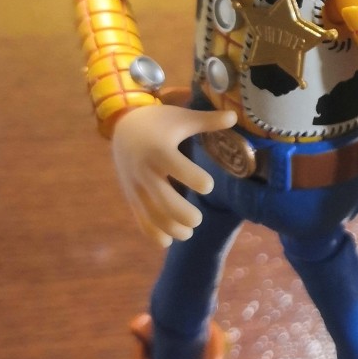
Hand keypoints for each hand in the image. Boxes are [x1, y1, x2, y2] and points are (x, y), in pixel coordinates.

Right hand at [110, 104, 236, 247]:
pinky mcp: (131, 194)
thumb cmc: (159, 122)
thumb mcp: (182, 118)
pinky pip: (139, 218)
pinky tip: (167, 241)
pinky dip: (152, 233)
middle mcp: (146, 170)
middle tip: (198, 219)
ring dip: (170, 229)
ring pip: (151, 214)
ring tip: (188, 233)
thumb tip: (235, 116)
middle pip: (163, 200)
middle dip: (183, 215)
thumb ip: (208, 121)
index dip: (196, 179)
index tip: (208, 186)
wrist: (122, 127)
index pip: (178, 168)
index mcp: (160, 150)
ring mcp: (137, 185)